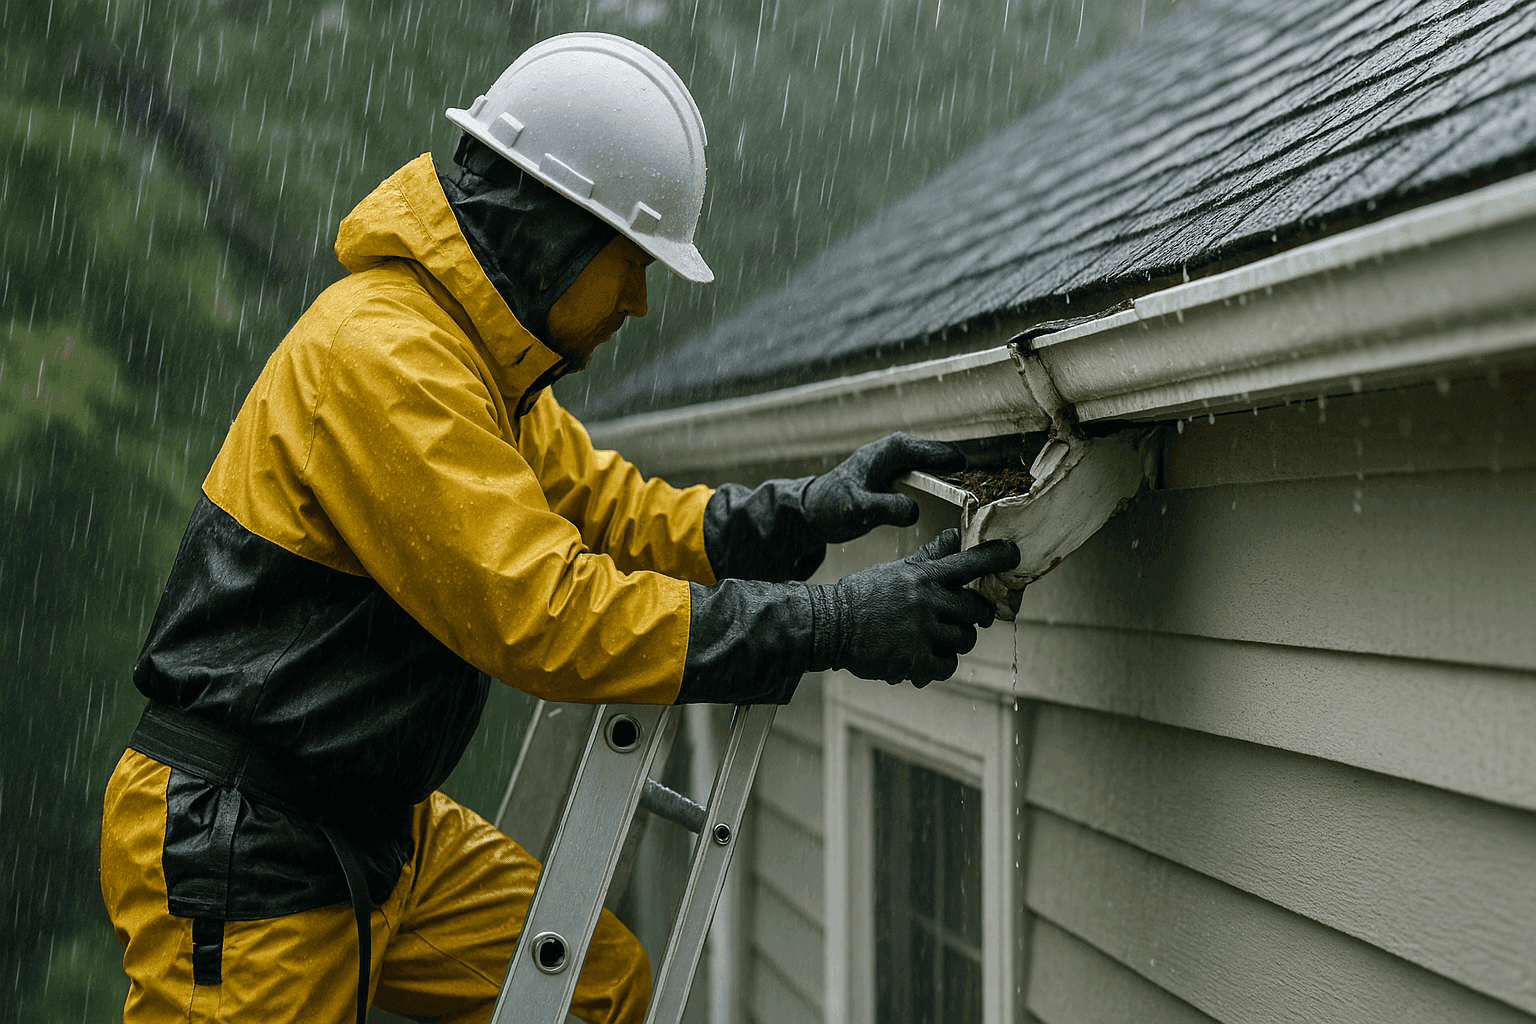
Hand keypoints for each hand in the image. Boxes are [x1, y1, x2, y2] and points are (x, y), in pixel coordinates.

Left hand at [802, 433, 964, 542]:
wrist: (816, 510)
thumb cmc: (832, 504)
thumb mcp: (857, 508)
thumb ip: (885, 508)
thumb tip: (915, 511)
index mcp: (895, 449)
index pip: (940, 453)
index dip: (960, 471)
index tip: (973, 493)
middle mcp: (904, 452)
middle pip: (948, 462)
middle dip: (963, 481)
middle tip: (977, 508)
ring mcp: (906, 466)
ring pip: (943, 473)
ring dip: (956, 490)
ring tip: (970, 514)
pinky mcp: (905, 481)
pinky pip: (933, 485)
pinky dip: (944, 497)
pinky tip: (951, 517)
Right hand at [809, 530, 1020, 685]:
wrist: (830, 625)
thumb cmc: (864, 595)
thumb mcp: (896, 570)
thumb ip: (929, 557)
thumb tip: (954, 536)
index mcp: (923, 576)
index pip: (969, 562)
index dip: (997, 557)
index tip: (1014, 554)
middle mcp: (927, 601)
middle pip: (976, 610)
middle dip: (977, 616)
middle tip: (966, 619)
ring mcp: (921, 631)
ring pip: (965, 639)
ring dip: (956, 641)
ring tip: (935, 639)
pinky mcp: (914, 660)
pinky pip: (948, 665)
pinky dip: (941, 664)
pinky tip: (925, 659)